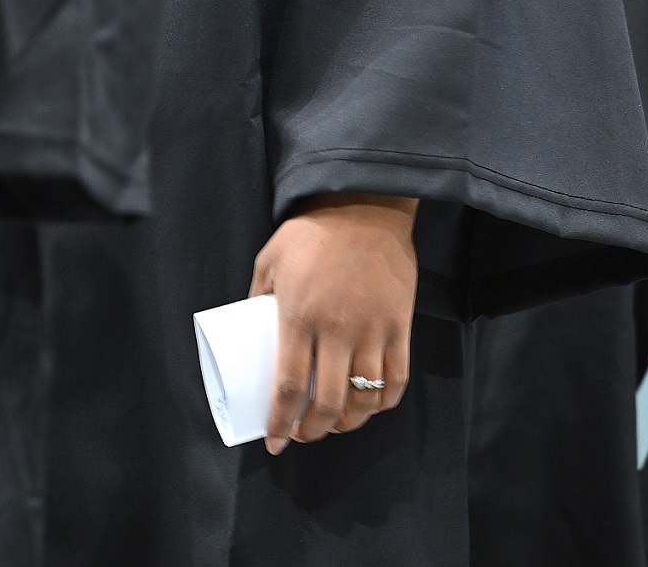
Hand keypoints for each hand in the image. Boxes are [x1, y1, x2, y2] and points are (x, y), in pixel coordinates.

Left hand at [249, 195, 416, 452]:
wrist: (364, 206)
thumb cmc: (311, 231)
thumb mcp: (270, 258)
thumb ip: (259, 295)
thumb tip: (248, 326)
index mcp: (299, 317)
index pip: (288, 386)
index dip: (280, 421)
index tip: (273, 440)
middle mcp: (337, 331)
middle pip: (327, 403)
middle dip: (313, 431)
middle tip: (302, 435)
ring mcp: (372, 331)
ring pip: (364, 399)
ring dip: (348, 424)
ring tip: (334, 425)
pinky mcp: (399, 326)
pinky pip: (396, 379)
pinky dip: (384, 403)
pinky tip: (370, 407)